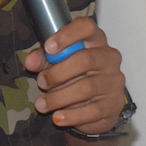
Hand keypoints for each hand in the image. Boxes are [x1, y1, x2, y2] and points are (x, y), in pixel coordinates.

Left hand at [26, 17, 126, 133]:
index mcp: (95, 41)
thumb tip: (31, 61)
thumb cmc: (75, 78)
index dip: (67, 35)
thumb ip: (43, 60)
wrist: (95, 109)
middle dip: (57, 73)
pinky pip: (93, 110)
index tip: (48, 48)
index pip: (87, 27)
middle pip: (85, 59)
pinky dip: (72, 115)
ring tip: (42, 105)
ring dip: (59, 97)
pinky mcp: (114, 104)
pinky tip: (58, 117)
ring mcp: (114, 81)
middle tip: (41, 82)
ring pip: (87, 87)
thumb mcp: (57, 65)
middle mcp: (109, 58)